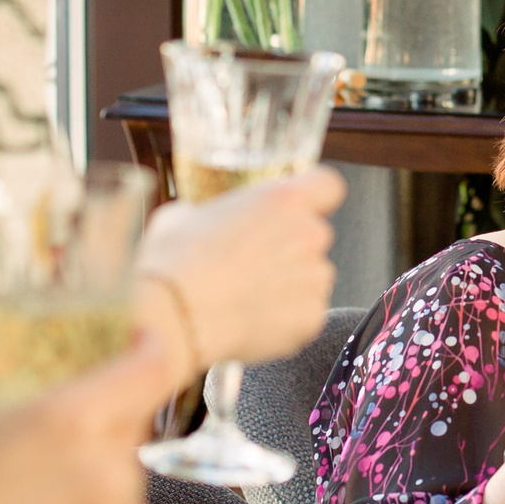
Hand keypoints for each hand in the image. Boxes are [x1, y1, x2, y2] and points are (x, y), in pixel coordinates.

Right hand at [0, 332, 177, 503]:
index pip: (152, 368)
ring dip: (100, 466)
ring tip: (42, 483)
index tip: (138, 342)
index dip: (150, 347)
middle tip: (59, 425)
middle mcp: (105, 466)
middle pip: (133, 420)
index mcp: (73, 417)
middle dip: (105, 414)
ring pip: (127, 471)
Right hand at [138, 168, 344, 376]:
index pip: (328, 184)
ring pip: (312, 275)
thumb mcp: (182, 215)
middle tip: (253, 260)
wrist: (176, 317)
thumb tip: (196, 217)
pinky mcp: (312, 318)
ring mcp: (315, 278)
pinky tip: (251, 319)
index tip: (300, 206)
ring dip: (289, 282)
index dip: (316, 195)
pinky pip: (306, 312)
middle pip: (315, 234)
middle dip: (291, 246)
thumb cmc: (177, 263)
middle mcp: (309, 234)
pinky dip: (286, 317)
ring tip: (245, 295)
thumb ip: (208, 211)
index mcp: (284, 200)